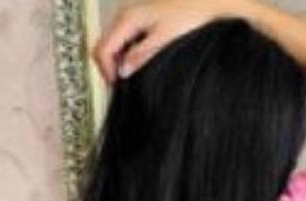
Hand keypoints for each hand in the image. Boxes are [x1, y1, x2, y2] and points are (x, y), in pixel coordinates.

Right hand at [93, 1, 227, 82]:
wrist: (203, 3)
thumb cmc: (187, 17)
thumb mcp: (163, 40)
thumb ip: (141, 56)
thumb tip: (123, 72)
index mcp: (127, 19)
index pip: (102, 49)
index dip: (106, 71)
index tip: (117, 87)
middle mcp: (123, 16)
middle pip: (103, 46)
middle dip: (108, 68)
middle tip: (122, 87)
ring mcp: (129, 17)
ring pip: (112, 44)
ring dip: (117, 63)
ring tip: (132, 78)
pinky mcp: (137, 22)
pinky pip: (122, 41)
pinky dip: (125, 56)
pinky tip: (138, 65)